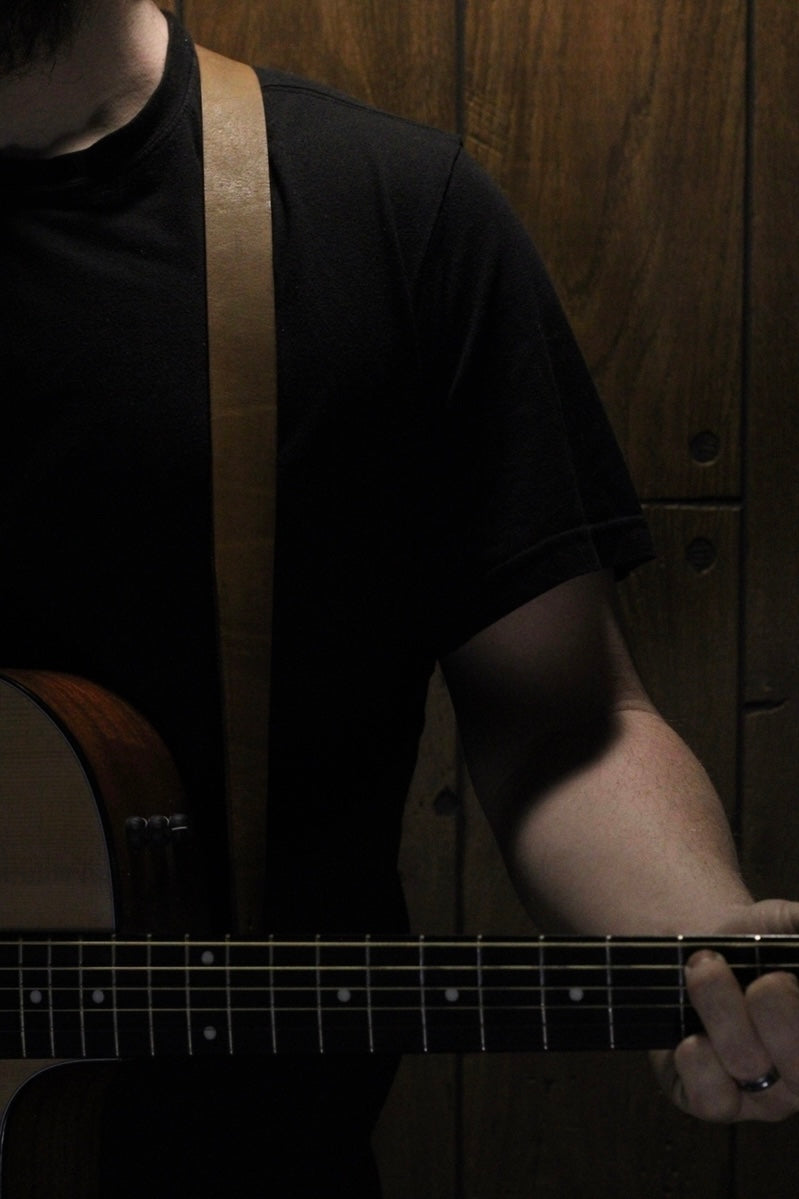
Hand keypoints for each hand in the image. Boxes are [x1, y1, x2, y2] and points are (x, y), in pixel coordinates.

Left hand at [651, 900, 798, 1121]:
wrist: (704, 948)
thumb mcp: (787, 925)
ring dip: (722, 1010)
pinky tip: (689, 1034)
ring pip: (749, 1069)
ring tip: (703, 968)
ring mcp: (759, 1097)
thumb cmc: (758, 942)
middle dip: (775, 1011)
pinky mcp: (712, 1102)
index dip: (795, 1015)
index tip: (779, 976)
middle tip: (755, 975)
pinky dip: (697, 1061)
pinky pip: (711, 1098)